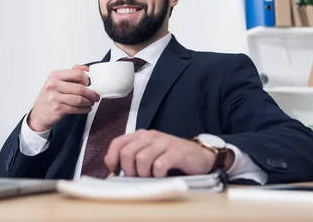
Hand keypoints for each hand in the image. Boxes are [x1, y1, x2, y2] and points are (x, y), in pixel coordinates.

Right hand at [27, 65, 99, 131]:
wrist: (39, 114)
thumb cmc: (49, 97)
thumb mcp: (57, 82)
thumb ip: (71, 73)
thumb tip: (85, 68)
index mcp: (54, 75)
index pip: (76, 73)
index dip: (86, 79)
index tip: (90, 83)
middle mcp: (53, 85)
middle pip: (79, 88)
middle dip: (91, 93)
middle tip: (95, 96)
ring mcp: (54, 97)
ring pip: (79, 99)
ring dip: (89, 102)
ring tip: (91, 102)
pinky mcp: (57, 108)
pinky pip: (76, 109)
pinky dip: (84, 109)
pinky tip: (86, 108)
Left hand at [104, 129, 234, 176]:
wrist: (200, 155)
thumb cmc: (171, 157)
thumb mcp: (150, 153)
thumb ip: (133, 157)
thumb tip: (116, 171)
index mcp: (141, 135)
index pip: (117, 143)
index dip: (112, 159)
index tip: (117, 171)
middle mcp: (150, 136)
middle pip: (127, 153)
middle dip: (129, 170)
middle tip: (137, 177)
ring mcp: (164, 142)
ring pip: (141, 159)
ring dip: (143, 174)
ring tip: (150, 177)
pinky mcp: (176, 152)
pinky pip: (159, 165)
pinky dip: (157, 174)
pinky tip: (162, 175)